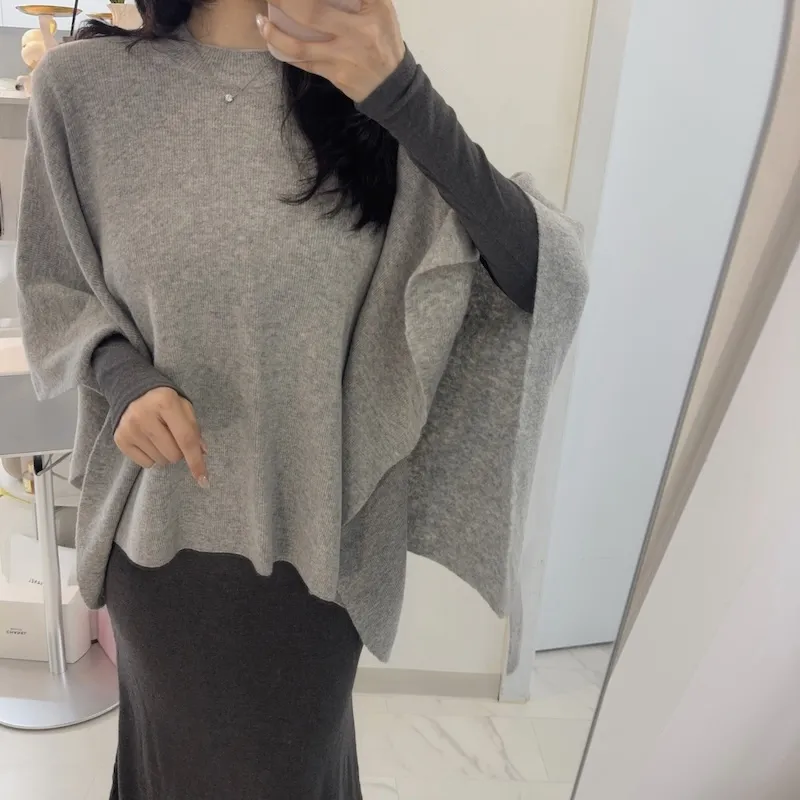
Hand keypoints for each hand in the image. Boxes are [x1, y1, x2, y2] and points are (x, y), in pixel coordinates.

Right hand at [114, 387, 209, 487]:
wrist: (133, 391)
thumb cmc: (165, 402)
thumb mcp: (183, 407)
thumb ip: (194, 429)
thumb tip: (202, 453)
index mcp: (166, 402)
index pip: (186, 438)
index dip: (196, 460)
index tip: (203, 480)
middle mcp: (145, 415)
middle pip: (173, 454)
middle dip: (180, 452)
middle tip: (174, 438)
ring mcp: (130, 428)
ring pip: (160, 461)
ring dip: (165, 454)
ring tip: (160, 437)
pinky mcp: (121, 438)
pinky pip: (146, 464)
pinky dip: (152, 457)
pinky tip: (149, 441)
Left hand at [257, 0, 405, 102]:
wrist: (392, 86)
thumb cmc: (384, 40)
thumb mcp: (380, 8)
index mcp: (369, 13)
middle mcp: (356, 35)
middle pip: (312, 14)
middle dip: (286, 2)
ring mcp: (342, 58)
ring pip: (301, 46)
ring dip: (276, 34)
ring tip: (261, 21)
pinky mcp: (334, 76)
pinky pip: (304, 62)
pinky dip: (285, 51)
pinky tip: (273, 40)